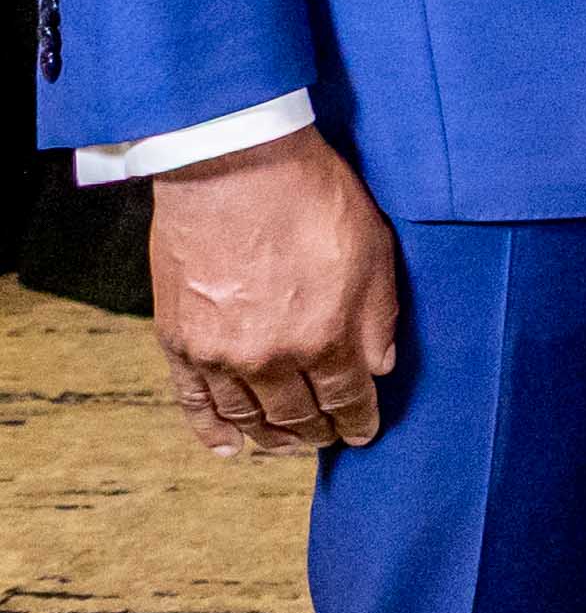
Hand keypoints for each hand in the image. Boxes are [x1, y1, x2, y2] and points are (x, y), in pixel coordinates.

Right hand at [147, 127, 406, 455]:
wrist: (233, 165)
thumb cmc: (312, 197)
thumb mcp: (373, 250)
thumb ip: (379, 316)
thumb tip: (379, 367)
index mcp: (325, 336)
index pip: (346, 398)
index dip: (357, 420)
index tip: (363, 433)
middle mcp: (271, 357)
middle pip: (298, 414)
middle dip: (318, 431)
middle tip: (328, 438)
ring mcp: (220, 353)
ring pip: (248, 416)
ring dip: (271, 437)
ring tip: (288, 444)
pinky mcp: (180, 340)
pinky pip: (193, 402)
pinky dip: (210, 430)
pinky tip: (227, 447)